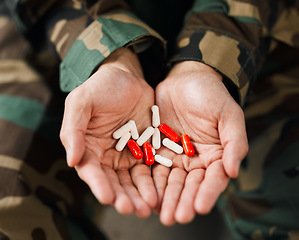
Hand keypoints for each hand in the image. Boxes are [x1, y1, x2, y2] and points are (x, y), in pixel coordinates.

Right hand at [60, 48, 156, 217]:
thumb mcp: (81, 102)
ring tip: (148, 206)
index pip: (91, 171)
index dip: (99, 185)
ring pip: (133, 180)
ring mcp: (127, 154)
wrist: (126, 76)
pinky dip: (154, 180)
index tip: (108, 198)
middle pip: (114, 181)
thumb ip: (73, 130)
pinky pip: (150, 168)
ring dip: (139, 194)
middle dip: (122, 196)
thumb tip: (71, 160)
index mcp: (88, 147)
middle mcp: (106, 156)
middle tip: (132, 209)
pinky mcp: (146, 149)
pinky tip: (160, 191)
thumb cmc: (101, 87)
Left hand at [153, 61, 247, 224]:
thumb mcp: (229, 115)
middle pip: (189, 185)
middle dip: (182, 201)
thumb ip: (234, 143)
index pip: (213, 179)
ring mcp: (175, 156)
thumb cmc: (211, 95)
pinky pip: (152, 167)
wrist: (186, 79)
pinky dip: (149, 181)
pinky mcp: (156, 149)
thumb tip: (234, 172)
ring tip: (160, 213)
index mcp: (215, 155)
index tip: (200, 208)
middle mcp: (195, 160)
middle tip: (175, 217)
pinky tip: (145, 193)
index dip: (207, 194)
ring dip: (165, 197)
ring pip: (169, 180)